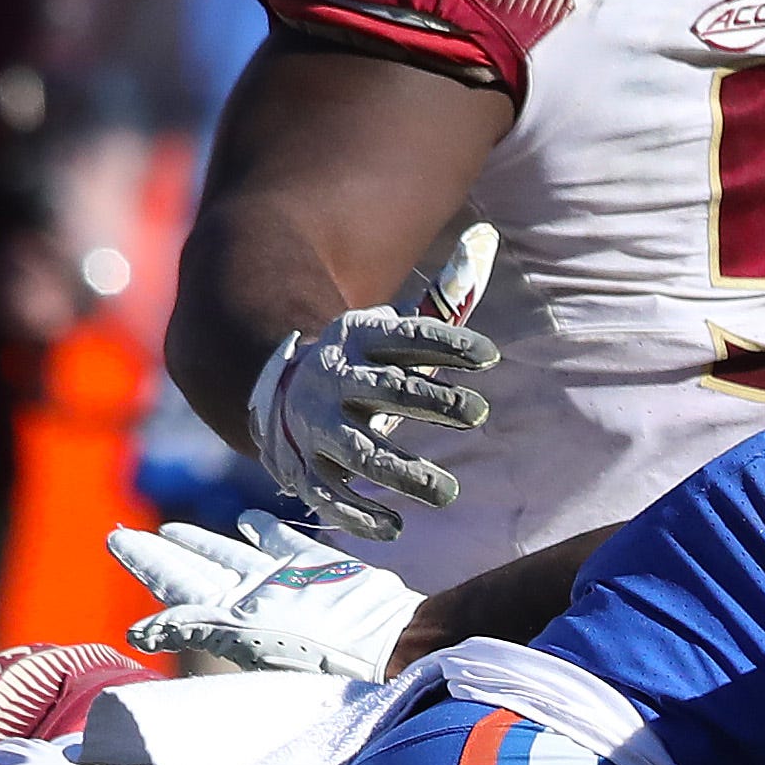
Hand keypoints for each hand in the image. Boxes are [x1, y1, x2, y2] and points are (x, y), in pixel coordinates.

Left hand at [110, 512, 427, 677]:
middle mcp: (253, 601)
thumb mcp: (249, 639)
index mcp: (231, 620)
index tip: (115, 538)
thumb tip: (136, 633)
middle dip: (158, 552)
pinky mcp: (319, 569)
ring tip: (172, 529)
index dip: (145, 562)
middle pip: (193, 570)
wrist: (393, 644)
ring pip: (231, 555)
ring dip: (200, 541)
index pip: (176, 585)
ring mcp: (285, 584)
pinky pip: (283, 544)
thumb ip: (195, 626)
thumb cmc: (323, 651)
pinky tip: (249, 520)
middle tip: (120, 534)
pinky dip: (264, 531)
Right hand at [247, 306, 494, 544]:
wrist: (275, 392)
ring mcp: (317, 428)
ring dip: (403, 472)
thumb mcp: (390, 330)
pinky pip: (329, 495)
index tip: (489, 355)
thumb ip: (441, 299)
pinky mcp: (305, 469)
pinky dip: (358, 514)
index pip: (406, 338)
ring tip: (447, 491)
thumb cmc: (361, 366)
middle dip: (432, 401)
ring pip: (360, 452)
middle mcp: (334, 381)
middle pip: (387, 392)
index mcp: (356, 340)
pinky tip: (394, 528)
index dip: (447, 343)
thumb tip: (485, 236)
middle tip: (478, 413)